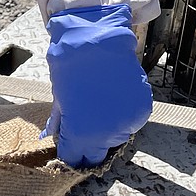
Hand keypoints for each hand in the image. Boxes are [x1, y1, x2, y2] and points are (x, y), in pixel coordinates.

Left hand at [42, 4, 152, 167]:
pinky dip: (122, 115)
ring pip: (115, 138)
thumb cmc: (70, 65)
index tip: (68, 146)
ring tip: (98, 105)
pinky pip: (131, 122)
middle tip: (82, 126)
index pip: (74, 158)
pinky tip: (112, 98)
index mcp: (82, 133)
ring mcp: (128, 121)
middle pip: (96, 153)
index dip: (70, 153)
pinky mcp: (142, 108)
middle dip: (88, 144)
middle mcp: (108, 134)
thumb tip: (52, 136)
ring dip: (107, 129)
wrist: (96, 37)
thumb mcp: (59, 95)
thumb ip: (60, 121)